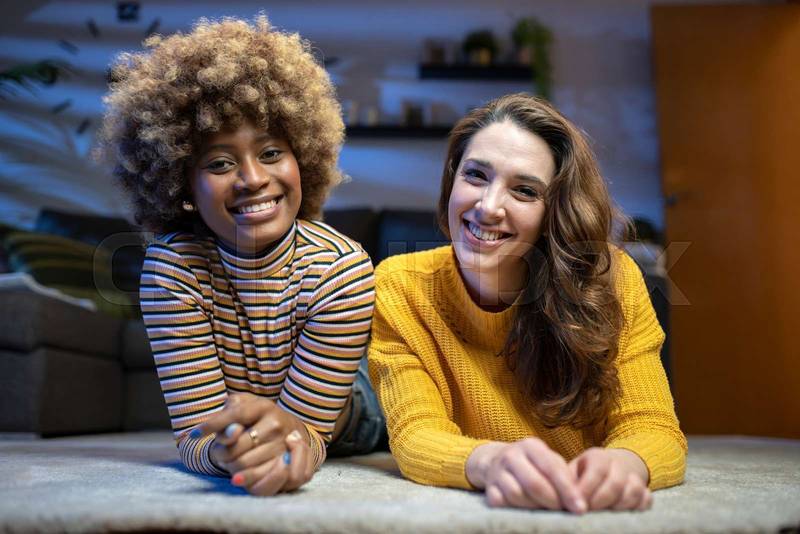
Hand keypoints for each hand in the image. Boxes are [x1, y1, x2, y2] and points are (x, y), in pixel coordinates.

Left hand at [191, 392, 314, 494]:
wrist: (287, 429)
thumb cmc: (256, 417)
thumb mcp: (243, 406)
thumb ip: (230, 415)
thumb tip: (231, 434)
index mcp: (263, 406)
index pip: (235, 415)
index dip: (213, 424)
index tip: (194, 433)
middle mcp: (276, 424)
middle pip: (236, 446)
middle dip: (220, 452)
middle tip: (218, 452)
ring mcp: (284, 446)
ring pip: (243, 464)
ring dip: (230, 467)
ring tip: (231, 461)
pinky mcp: (287, 466)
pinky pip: (259, 480)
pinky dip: (244, 480)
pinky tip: (238, 477)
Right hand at [466, 438, 586, 512]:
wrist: (497, 461)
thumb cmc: (533, 464)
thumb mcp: (549, 460)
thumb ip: (564, 474)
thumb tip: (580, 497)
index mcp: (531, 446)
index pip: (552, 468)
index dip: (568, 490)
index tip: (580, 508)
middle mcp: (511, 455)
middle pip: (534, 483)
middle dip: (552, 501)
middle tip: (562, 511)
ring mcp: (497, 471)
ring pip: (516, 494)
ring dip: (534, 507)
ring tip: (545, 511)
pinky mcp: (488, 487)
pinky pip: (500, 502)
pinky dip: (513, 509)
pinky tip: (525, 511)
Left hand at [568, 447, 651, 510]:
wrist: (613, 465)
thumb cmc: (584, 473)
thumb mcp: (573, 471)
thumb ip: (567, 483)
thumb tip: (560, 501)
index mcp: (598, 457)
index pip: (597, 470)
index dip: (587, 490)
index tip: (579, 505)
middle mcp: (618, 464)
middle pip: (616, 483)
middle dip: (602, 501)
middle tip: (590, 512)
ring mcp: (633, 476)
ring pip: (634, 491)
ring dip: (620, 506)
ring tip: (606, 514)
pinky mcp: (645, 489)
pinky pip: (647, 499)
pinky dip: (638, 507)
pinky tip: (624, 512)